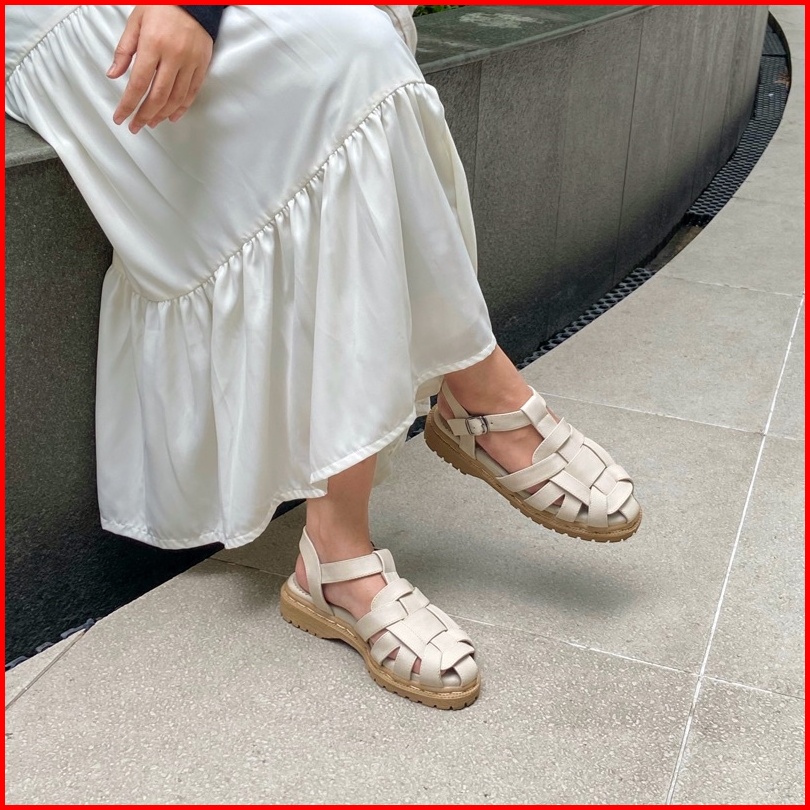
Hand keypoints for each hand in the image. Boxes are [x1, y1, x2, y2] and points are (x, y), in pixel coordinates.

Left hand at [108, 5, 212, 132]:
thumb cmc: (162, 6)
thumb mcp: (136, 21)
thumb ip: (124, 50)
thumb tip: (114, 75)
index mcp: (152, 44)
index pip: (138, 83)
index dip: (128, 104)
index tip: (120, 118)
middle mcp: (172, 57)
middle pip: (157, 96)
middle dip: (144, 115)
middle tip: (135, 127)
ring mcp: (190, 63)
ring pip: (176, 98)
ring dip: (162, 114)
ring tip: (151, 123)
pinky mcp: (202, 65)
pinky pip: (192, 92)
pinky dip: (182, 107)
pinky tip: (172, 116)